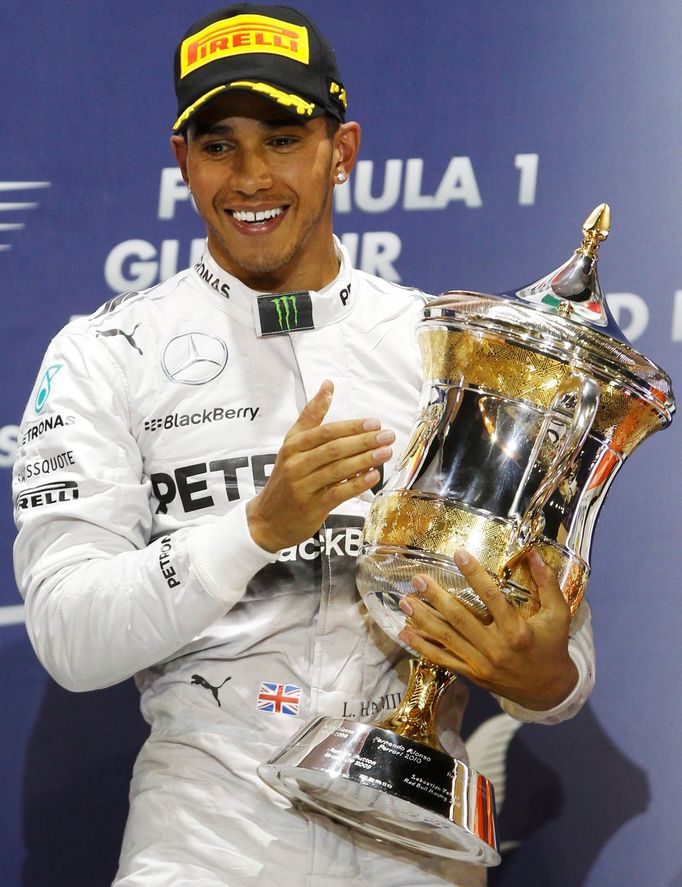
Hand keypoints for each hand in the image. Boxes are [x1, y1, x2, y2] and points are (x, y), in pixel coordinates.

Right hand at [246, 380, 393, 551]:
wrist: (267, 519)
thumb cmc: (286, 477)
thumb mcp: (292, 444)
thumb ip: (312, 415)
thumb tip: (328, 384)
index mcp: (293, 445)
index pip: (326, 431)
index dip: (352, 426)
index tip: (375, 422)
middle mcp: (295, 464)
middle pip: (334, 449)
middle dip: (364, 441)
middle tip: (387, 436)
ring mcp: (302, 486)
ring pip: (338, 469)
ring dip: (365, 460)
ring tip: (386, 452)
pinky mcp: (311, 507)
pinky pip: (338, 493)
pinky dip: (357, 484)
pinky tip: (373, 476)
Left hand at [398, 548, 577, 710]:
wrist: (548, 690)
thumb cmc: (552, 647)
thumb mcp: (558, 615)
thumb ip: (548, 583)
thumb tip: (534, 553)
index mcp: (517, 631)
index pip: (491, 597)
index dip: (474, 574)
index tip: (458, 554)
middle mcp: (496, 648)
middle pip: (460, 618)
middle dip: (436, 597)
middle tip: (418, 579)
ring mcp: (481, 664)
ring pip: (446, 638)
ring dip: (422, 619)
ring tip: (404, 601)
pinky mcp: (472, 674)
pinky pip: (443, 659)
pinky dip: (422, 646)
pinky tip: (405, 632)